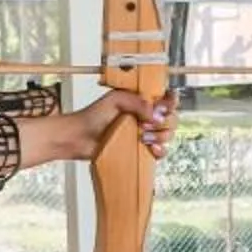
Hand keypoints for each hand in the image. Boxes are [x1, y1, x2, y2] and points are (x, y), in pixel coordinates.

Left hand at [29, 90, 177, 164]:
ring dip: (160, 135)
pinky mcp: (141, 150)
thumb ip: (136, 101)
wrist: (79, 137)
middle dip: (164, 121)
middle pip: (171, 118)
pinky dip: (160, 150)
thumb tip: (155, 113)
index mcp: (143, 102)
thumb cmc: (93, 116)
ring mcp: (145, 134)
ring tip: (142, 136)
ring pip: (168, 134)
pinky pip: (161, 152)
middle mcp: (146, 117)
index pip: (166, 99)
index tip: (164, 106)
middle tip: (145, 124)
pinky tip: (151, 148)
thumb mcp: (115, 100)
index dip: (171, 102)